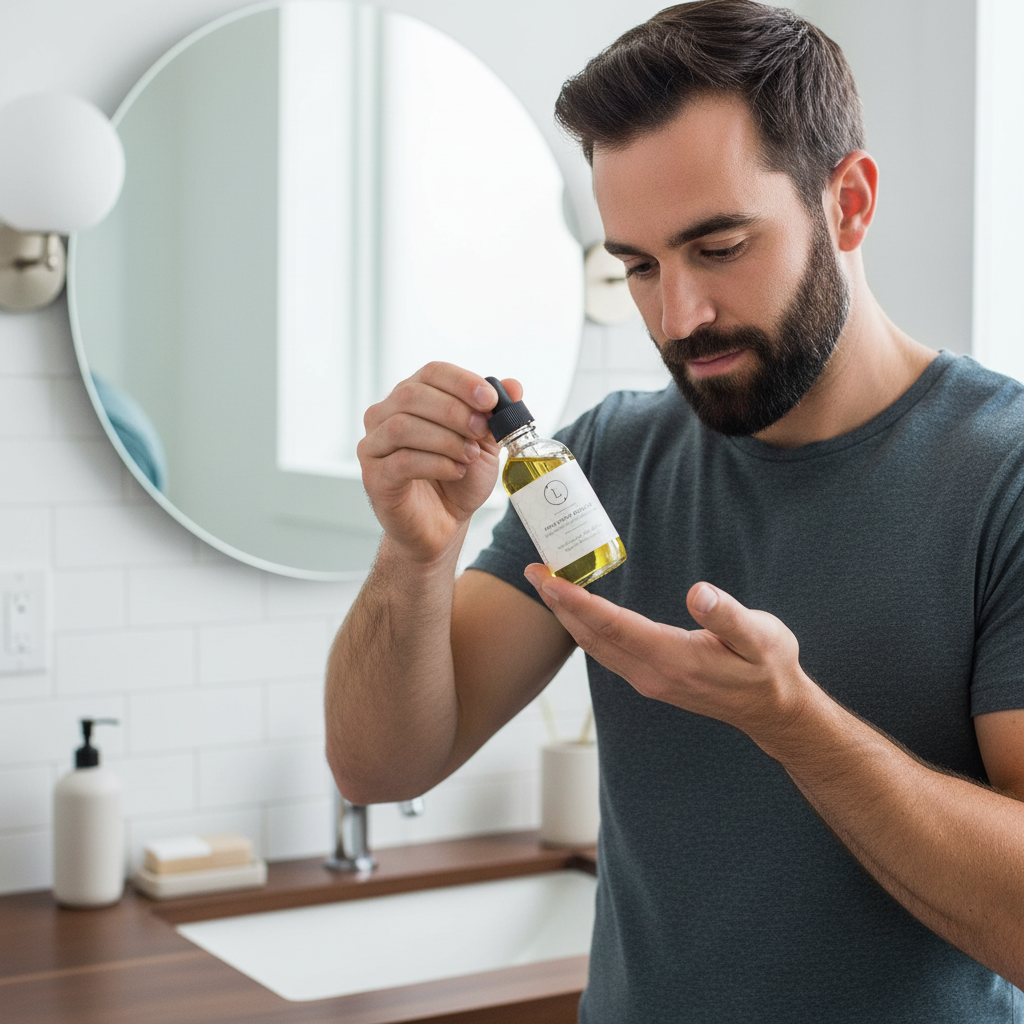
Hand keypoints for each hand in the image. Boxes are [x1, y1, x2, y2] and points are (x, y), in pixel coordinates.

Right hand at [359, 363, 518, 562]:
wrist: (443, 523)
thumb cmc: (459, 477)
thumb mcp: (485, 442)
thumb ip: (496, 413)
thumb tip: (514, 386)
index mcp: (412, 397)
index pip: (432, 373)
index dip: (462, 382)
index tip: (489, 400)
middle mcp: (385, 415)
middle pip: (412, 394)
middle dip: (454, 411)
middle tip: (481, 431)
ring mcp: (374, 445)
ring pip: (403, 426)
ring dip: (445, 439)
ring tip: (470, 455)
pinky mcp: (374, 476)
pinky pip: (401, 461)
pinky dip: (436, 464)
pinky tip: (456, 471)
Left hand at [524, 567, 813, 744]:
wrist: (772, 711)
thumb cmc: (769, 669)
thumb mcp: (762, 638)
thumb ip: (729, 617)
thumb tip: (699, 593)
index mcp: (674, 659)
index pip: (613, 626)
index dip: (578, 602)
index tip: (549, 579)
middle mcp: (652, 674)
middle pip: (592, 636)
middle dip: (559, 603)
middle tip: (533, 569)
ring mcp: (647, 680)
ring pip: (594, 646)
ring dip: (566, 615)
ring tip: (545, 584)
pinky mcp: (648, 679)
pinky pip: (605, 651)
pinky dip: (584, 627)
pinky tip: (576, 609)